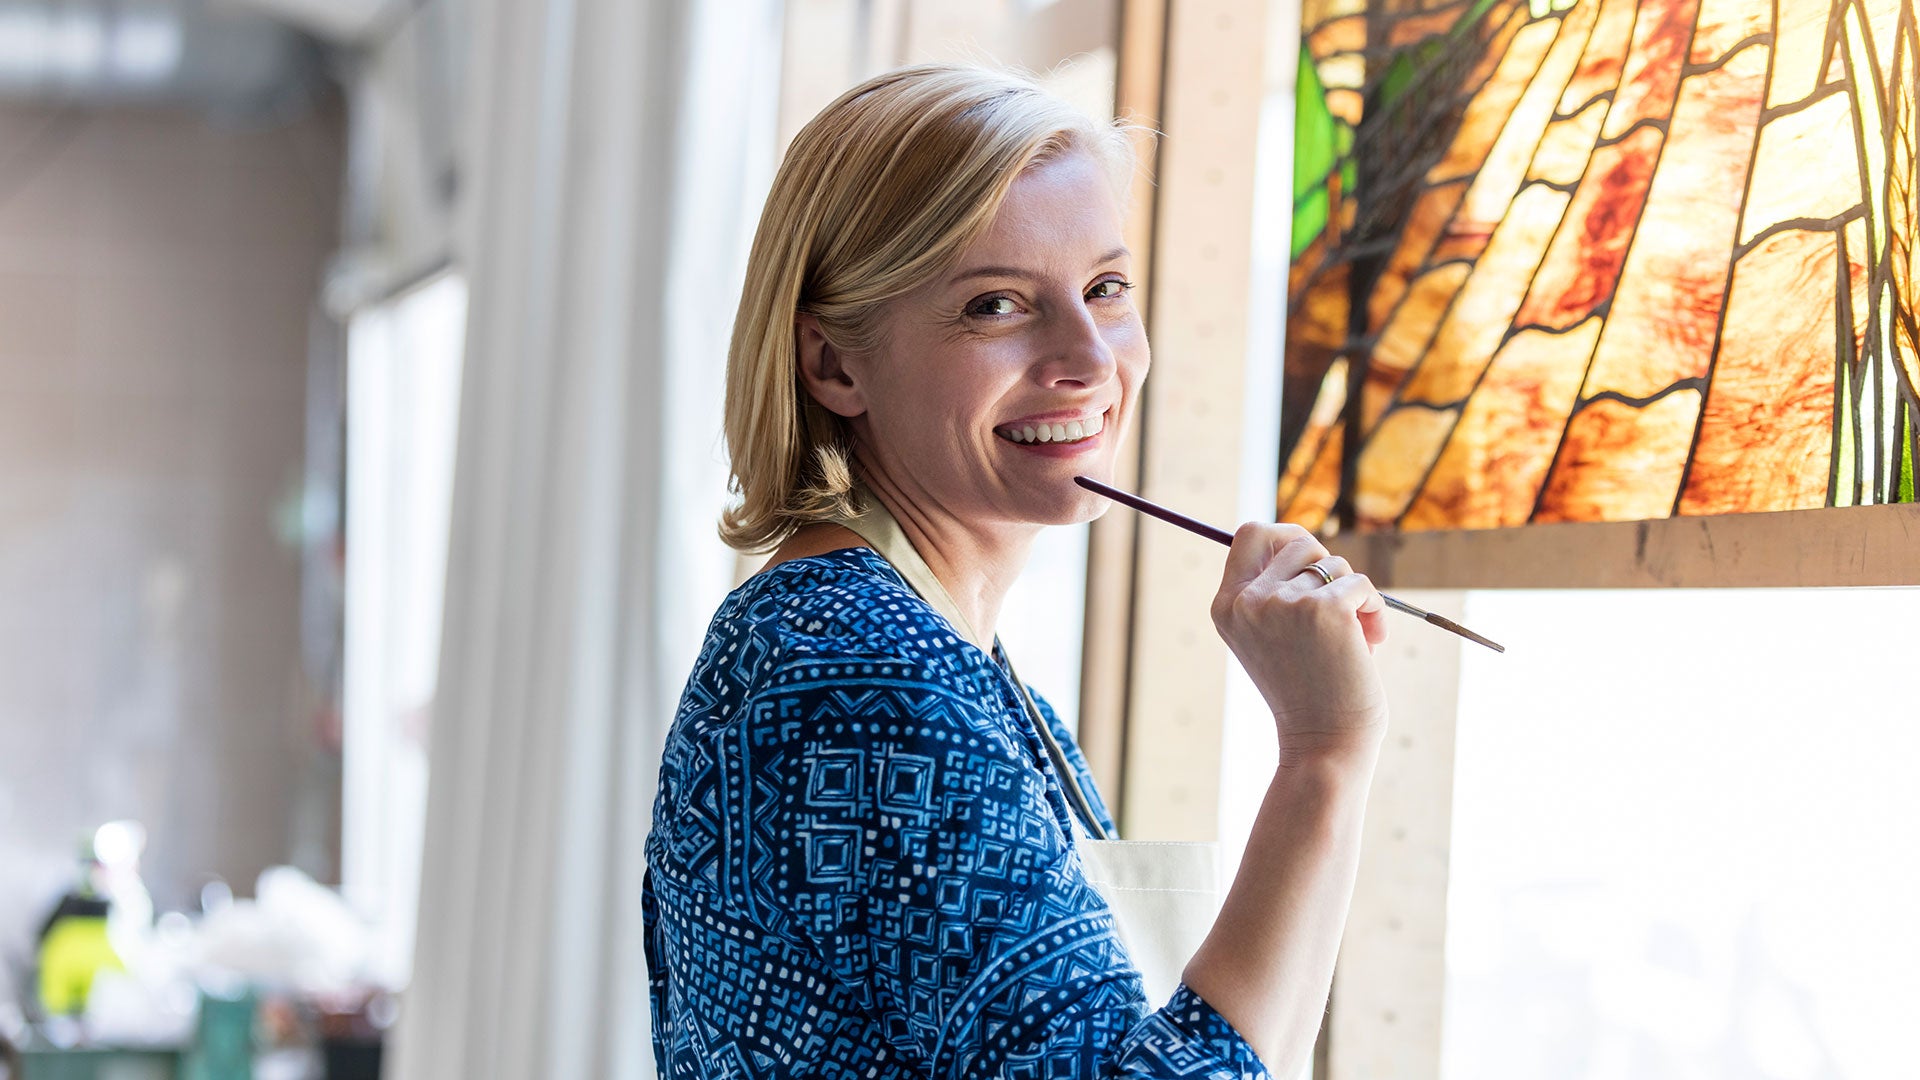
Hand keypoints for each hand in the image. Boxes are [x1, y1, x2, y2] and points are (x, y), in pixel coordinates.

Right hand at [1209, 523, 1388, 758]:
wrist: (1323, 744)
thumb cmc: (1306, 693)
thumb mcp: (1271, 637)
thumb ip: (1274, 593)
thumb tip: (1301, 541)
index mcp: (1227, 606)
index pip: (1250, 535)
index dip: (1284, 538)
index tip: (1310, 561)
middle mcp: (1248, 601)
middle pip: (1297, 542)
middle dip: (1327, 567)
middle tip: (1339, 604)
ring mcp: (1284, 602)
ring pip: (1334, 563)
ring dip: (1353, 594)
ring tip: (1356, 637)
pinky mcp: (1324, 609)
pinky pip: (1362, 584)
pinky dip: (1374, 611)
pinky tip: (1369, 645)